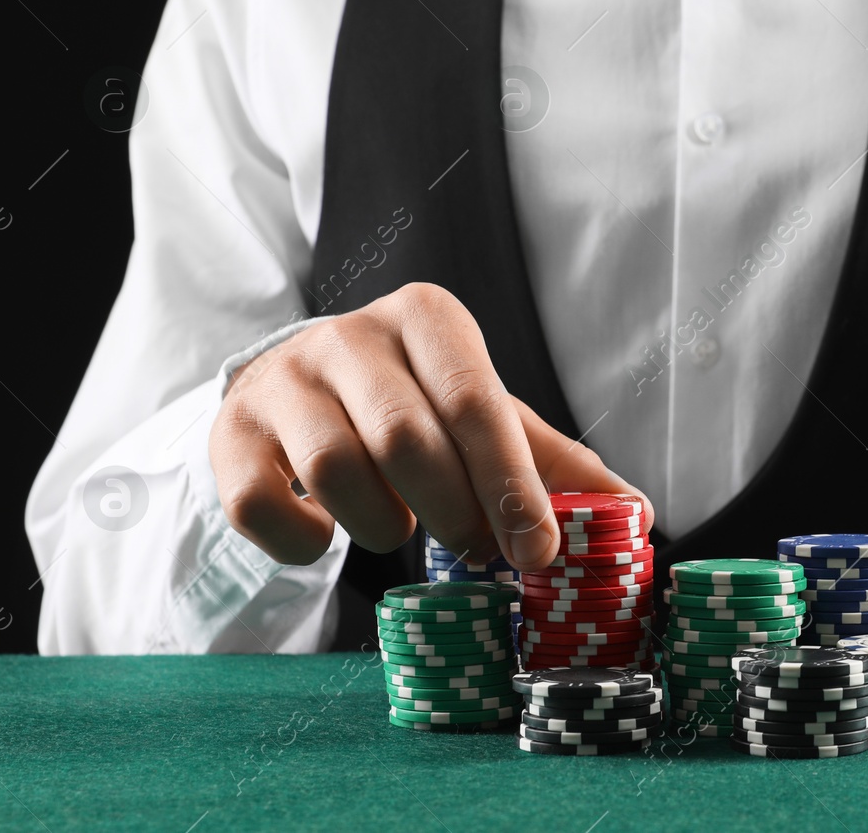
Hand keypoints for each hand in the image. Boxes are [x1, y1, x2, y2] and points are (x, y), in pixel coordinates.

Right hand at [208, 282, 650, 568]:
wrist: (299, 389)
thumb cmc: (413, 404)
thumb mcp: (486, 417)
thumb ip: (553, 462)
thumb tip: (636, 512)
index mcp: (426, 317)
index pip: (475, 401)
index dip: (510, 484)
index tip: (538, 551)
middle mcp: (349, 334)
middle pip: (408, 440)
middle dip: (454, 513)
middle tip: (477, 551)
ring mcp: (283, 378)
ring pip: (335, 470)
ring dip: (381, 526)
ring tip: (399, 529)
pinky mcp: (231, 430)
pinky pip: (262, 502)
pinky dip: (303, 542)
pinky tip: (327, 538)